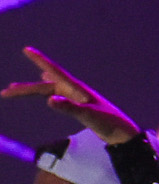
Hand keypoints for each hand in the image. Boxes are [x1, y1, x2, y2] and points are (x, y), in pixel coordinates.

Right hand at [1, 48, 140, 142]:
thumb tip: (49, 99)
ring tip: (13, 88)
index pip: (54, 71)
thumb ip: (69, 107)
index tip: (27, 49)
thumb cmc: (108, 123)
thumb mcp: (87, 115)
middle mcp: (75, 90)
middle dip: (24, 89)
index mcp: (77, 89)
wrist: (122, 134)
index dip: (40, 61)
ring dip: (31, 89)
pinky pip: (57, 92)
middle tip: (5, 92)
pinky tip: (46, 84)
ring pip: (48, 90)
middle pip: (45, 86)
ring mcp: (76, 97)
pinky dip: (47, 87)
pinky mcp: (78, 104)